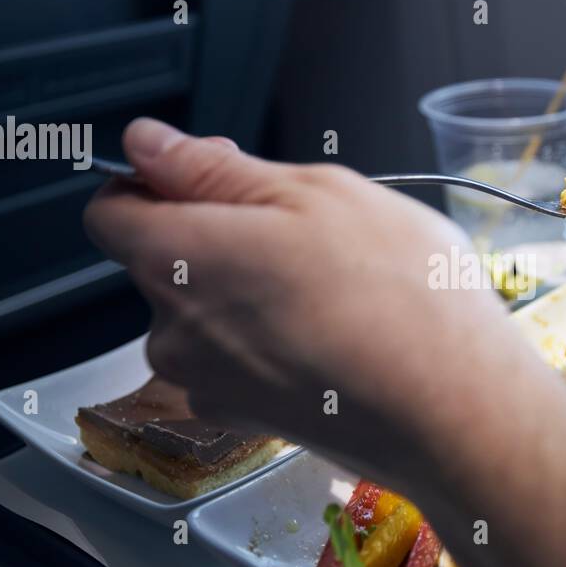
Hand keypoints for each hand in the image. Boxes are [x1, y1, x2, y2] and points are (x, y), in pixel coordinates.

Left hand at [82, 118, 565, 508]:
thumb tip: (146, 144)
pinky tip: (336, 337)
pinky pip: (238, 362)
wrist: (455, 414)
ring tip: (334, 289)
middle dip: (220, 236)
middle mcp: (172, 329)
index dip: (155, 182)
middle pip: (163, 262)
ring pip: (206, 314)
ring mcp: (207, 384)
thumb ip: (213, 169)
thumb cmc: (399, 297)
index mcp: (176, 257)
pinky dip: (271, 343)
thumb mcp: (315, 194)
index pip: (109, 208)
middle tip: (306, 232)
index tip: (216, 177)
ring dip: (251, 292)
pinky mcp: (244, 421)